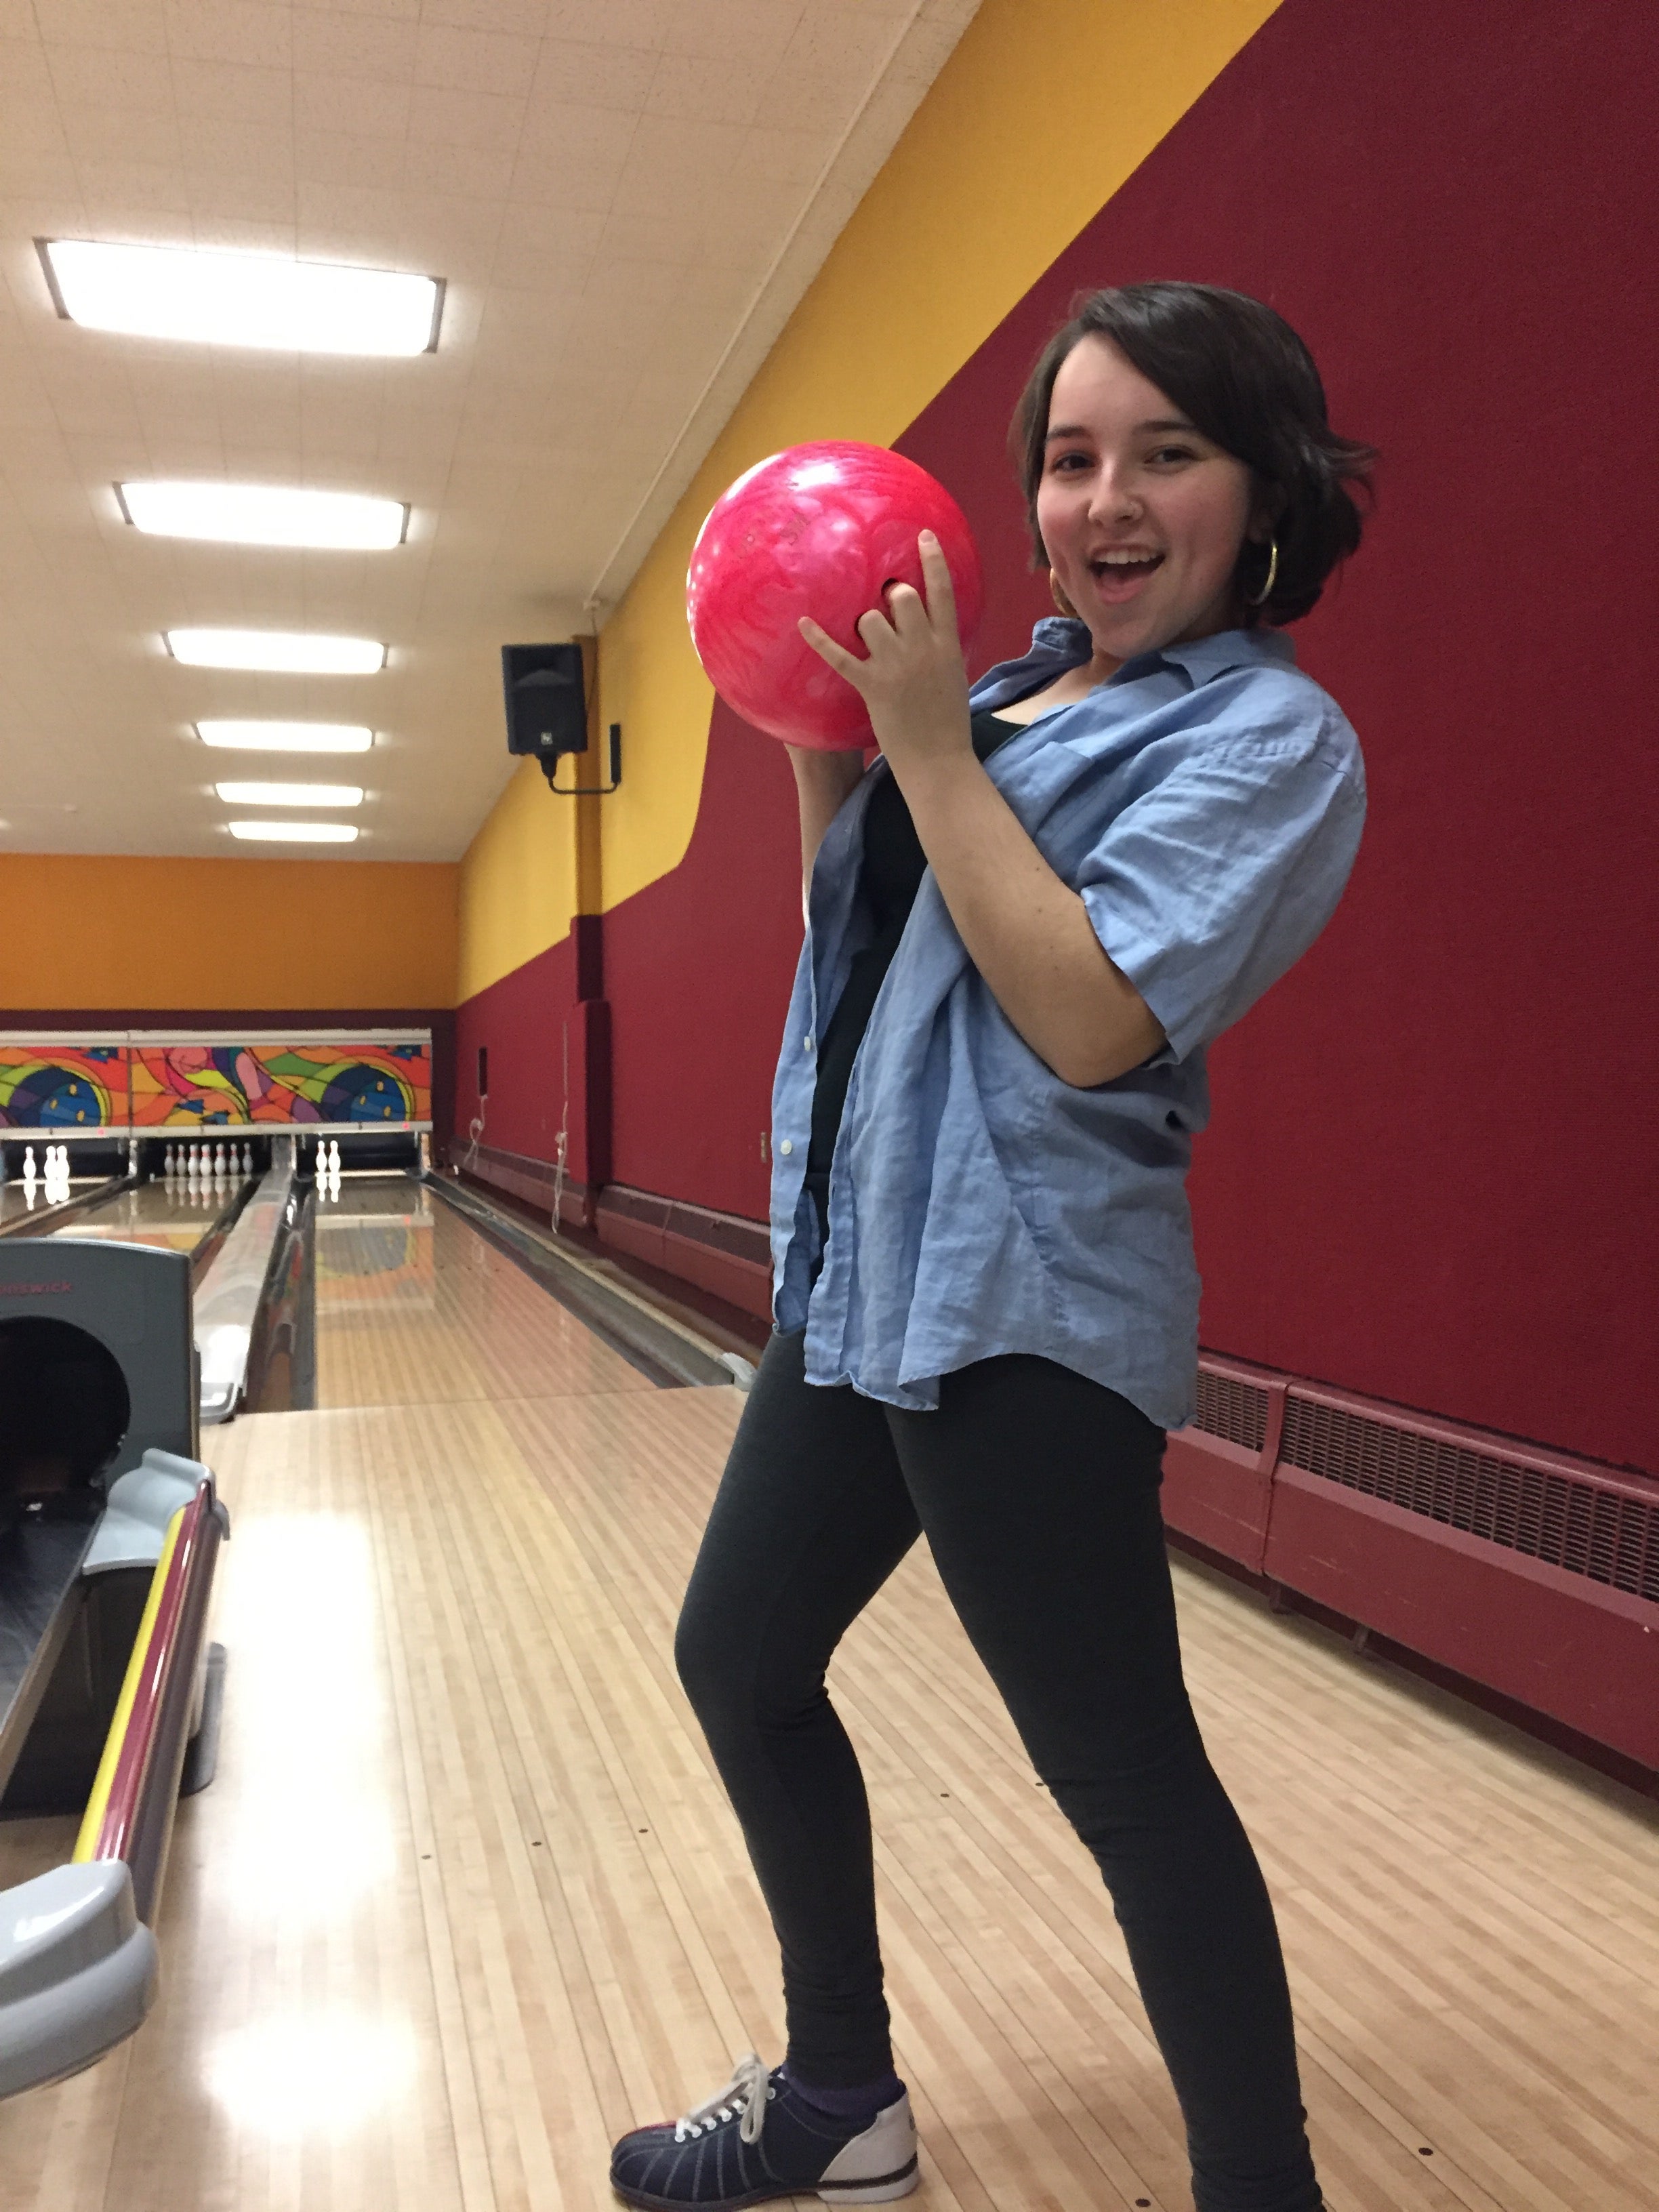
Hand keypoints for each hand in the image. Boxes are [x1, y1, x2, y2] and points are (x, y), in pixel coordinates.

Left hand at [798, 530, 972, 780]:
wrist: (940, 763)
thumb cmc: (948, 725)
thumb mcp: (953, 677)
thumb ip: (940, 649)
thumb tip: (928, 630)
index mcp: (947, 646)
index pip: (942, 592)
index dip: (933, 560)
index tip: (923, 537)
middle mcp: (923, 649)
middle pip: (900, 598)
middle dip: (888, 595)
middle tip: (883, 603)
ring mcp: (897, 667)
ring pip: (869, 620)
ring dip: (863, 623)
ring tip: (865, 638)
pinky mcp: (873, 687)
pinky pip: (840, 655)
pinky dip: (820, 639)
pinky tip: (803, 624)